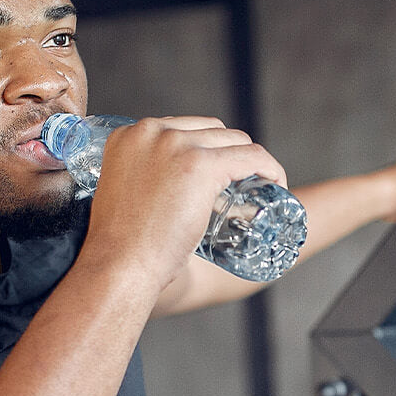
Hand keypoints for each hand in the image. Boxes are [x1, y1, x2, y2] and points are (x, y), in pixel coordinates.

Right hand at [87, 116, 288, 288]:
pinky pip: (251, 157)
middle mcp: (152, 131)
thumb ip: (140, 184)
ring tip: (258, 190)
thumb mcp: (123, 197)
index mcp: (130, 135)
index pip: (183, 130)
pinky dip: (269, 168)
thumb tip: (161, 196)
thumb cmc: (121, 248)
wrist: (119, 265)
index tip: (216, 177)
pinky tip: (276, 183)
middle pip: (211, 130)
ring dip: (250, 162)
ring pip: (233, 141)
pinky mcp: (200, 164)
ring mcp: (176, 145)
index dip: (206, 151)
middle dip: (229, 155)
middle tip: (238, 188)